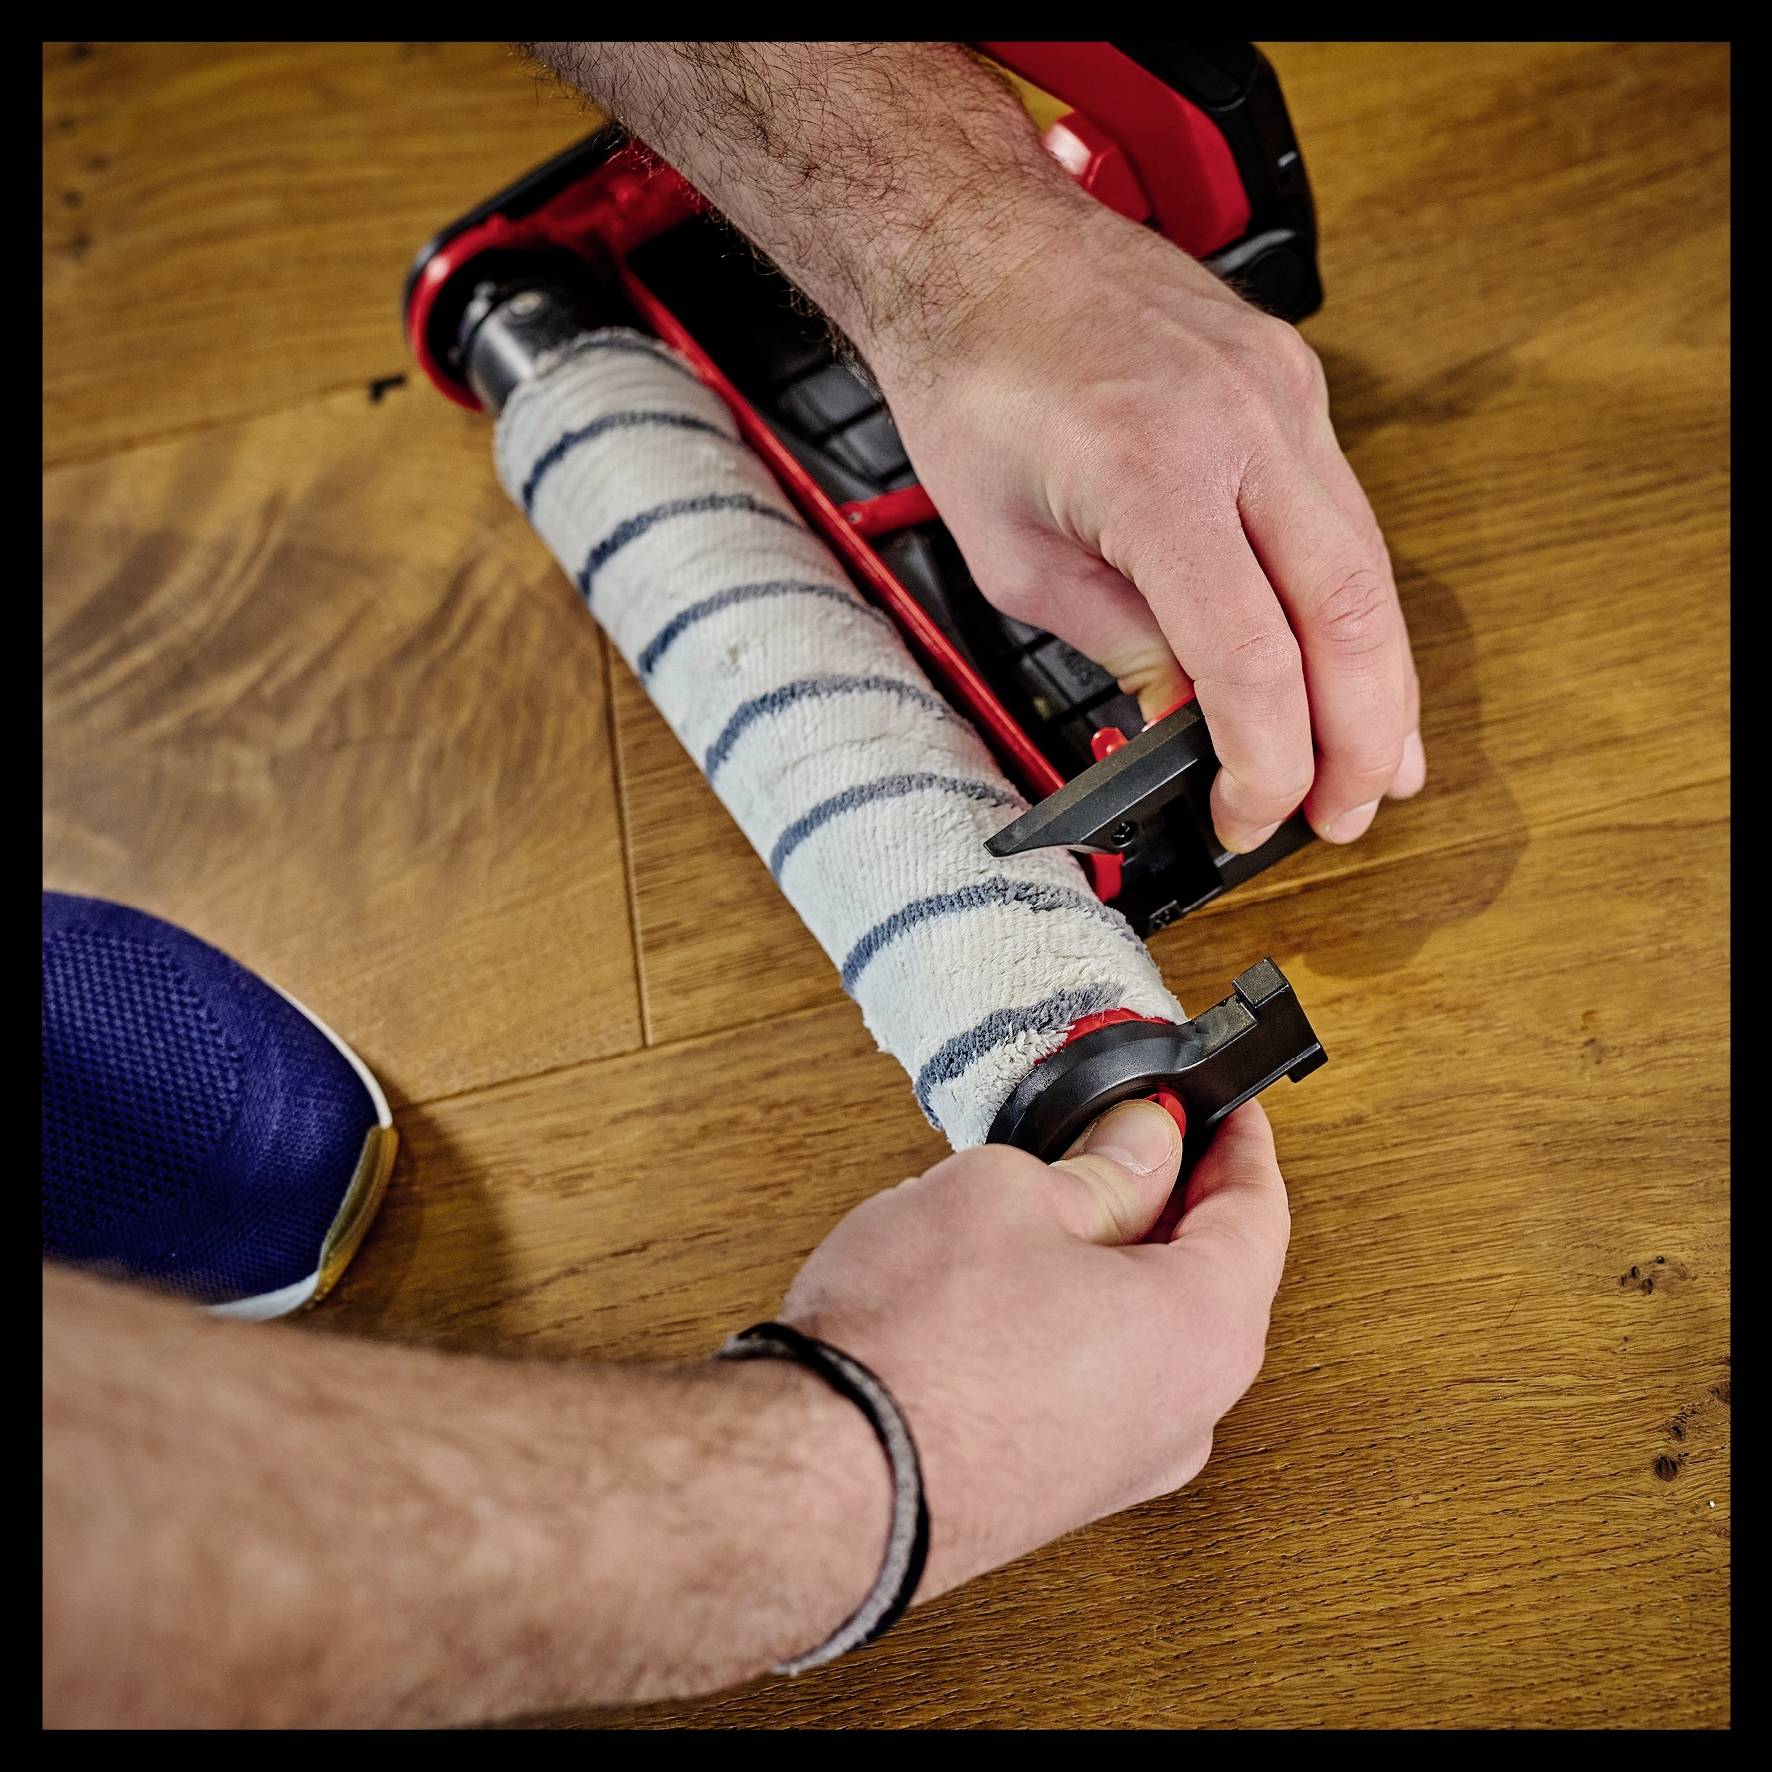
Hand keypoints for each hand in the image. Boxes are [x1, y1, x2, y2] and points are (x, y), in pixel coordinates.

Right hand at [779, 1098, 1289, 1594]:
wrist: (822, 1483)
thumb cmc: (916, 1345)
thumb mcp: (1013, 1194)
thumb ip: (1101, 1166)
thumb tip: (1144, 1144)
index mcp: (1204, 1333)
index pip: (1259, 1214)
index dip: (1238, 1142)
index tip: (1222, 1104)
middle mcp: (1185, 1415)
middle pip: (1208, 1277)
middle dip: (1172, 1196)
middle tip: (1130, 1132)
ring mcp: (1122, 1465)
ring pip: (1145, 1331)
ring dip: (1114, 1259)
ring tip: (1051, 1194)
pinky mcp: (1058, 1489)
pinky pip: (1095, 1378)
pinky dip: (1074, 1317)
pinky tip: (1008, 1278)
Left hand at [870, 195, 1425, 853]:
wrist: (980, 246)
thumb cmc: (973, 387)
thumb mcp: (1017, 557)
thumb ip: (1120, 644)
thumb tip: (1191, 723)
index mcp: (1157, 475)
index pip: (1252, 658)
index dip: (1265, 763)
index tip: (1249, 818)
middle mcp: (1243, 426)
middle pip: (1351, 614)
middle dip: (1363, 737)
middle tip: (1348, 814)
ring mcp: (1282, 394)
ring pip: (1370, 564)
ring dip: (1379, 677)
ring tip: (1377, 762)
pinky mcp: (1292, 382)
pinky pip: (1344, 512)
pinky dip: (1352, 599)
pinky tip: (1352, 656)